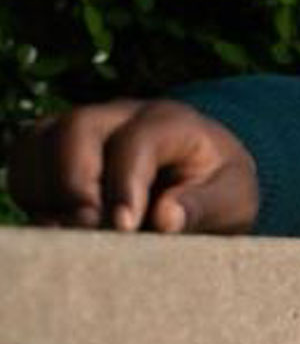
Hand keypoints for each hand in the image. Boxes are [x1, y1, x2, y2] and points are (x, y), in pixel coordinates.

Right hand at [8, 99, 260, 232]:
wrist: (201, 174)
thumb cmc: (219, 188)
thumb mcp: (233, 200)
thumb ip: (204, 207)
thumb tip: (165, 218)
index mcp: (172, 123)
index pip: (137, 142)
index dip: (125, 184)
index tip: (124, 227)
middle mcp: (121, 114)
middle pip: (77, 128)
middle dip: (74, 181)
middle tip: (87, 227)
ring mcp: (84, 125)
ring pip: (39, 139)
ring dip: (44, 188)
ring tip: (67, 230)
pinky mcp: (56, 144)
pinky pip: (23, 157)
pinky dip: (28, 191)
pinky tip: (54, 222)